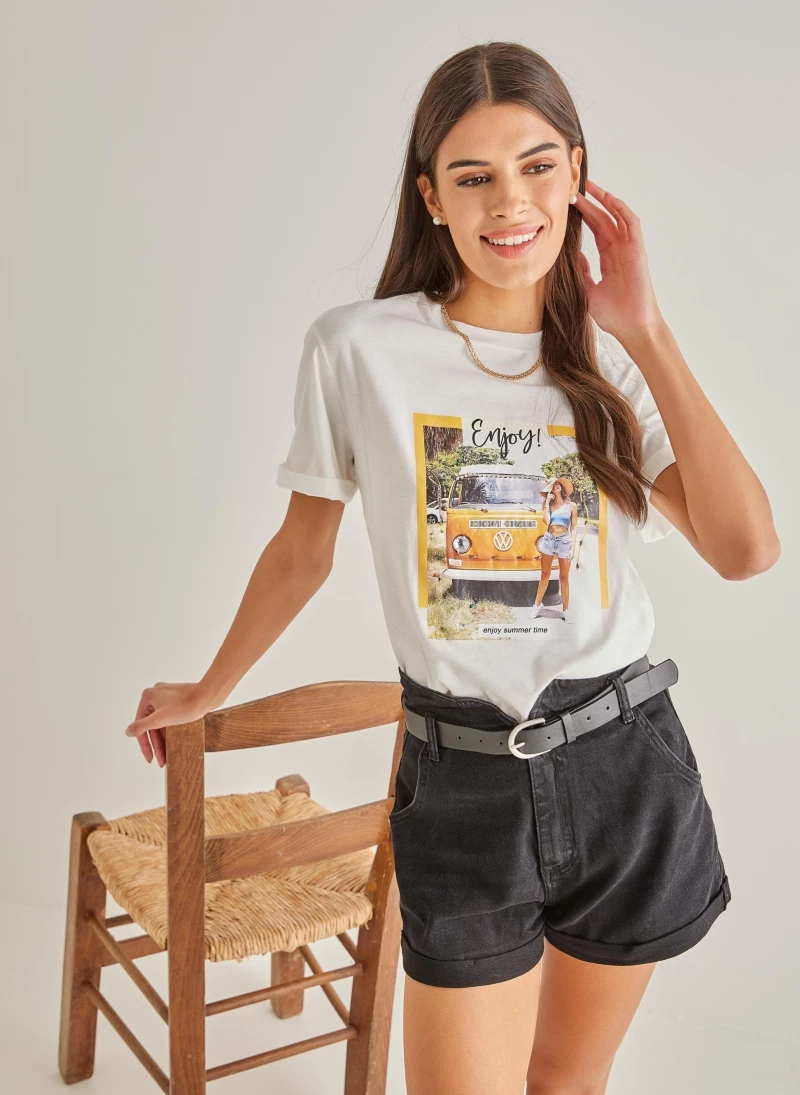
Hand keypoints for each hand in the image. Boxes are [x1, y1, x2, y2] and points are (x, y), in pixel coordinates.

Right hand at [124, 682, 220, 766]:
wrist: (208, 696)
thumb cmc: (186, 706)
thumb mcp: (159, 720)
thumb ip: (141, 727)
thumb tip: (128, 732)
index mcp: (148, 696)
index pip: (141, 725)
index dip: (144, 745)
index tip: (150, 759)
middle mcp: (155, 694)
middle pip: (151, 725)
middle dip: (156, 744)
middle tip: (160, 761)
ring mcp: (167, 696)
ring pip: (160, 722)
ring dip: (162, 739)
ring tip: (166, 756)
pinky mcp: (177, 699)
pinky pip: (168, 717)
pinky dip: (169, 730)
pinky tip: (171, 742)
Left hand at [574, 178, 663, 340]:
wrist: (631, 327)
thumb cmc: (614, 315)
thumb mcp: (588, 292)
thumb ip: (582, 273)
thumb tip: (573, 256)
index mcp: (610, 260)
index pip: (597, 231)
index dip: (585, 217)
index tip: (570, 206)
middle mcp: (620, 251)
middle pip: (605, 220)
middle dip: (591, 204)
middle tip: (575, 190)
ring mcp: (630, 249)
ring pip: (618, 217)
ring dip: (605, 201)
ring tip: (589, 188)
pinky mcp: (637, 250)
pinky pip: (631, 224)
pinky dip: (620, 209)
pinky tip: (608, 199)